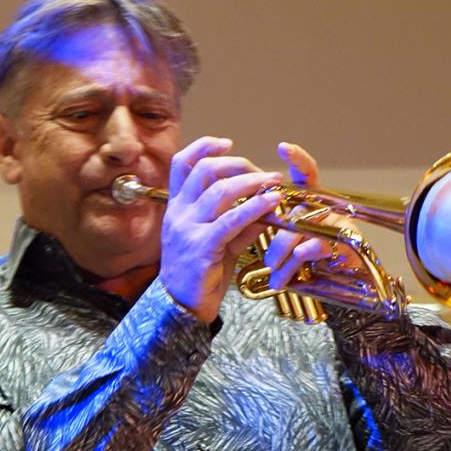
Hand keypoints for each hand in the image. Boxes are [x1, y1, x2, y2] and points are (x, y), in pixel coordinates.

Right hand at [159, 136, 284, 321]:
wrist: (181, 306)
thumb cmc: (198, 274)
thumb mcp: (216, 242)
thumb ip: (238, 223)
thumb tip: (265, 205)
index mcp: (176, 208)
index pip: (181, 165)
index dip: (203, 147)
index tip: (226, 144)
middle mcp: (178, 214)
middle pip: (204, 171)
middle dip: (237, 165)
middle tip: (262, 172)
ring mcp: (188, 229)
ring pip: (219, 191)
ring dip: (251, 182)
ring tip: (273, 182)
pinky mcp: (202, 247)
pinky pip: (230, 220)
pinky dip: (255, 207)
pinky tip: (272, 203)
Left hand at [261, 142, 351, 289]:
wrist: (335, 287)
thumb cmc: (300, 262)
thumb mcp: (278, 239)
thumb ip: (264, 221)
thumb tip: (234, 212)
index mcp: (308, 201)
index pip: (305, 174)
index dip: (298, 158)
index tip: (283, 147)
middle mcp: (325, 208)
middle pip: (297, 209)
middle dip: (277, 234)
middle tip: (266, 256)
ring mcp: (338, 224)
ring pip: (302, 229)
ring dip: (282, 251)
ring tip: (272, 268)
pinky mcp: (344, 244)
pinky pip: (312, 248)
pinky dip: (291, 266)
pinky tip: (281, 279)